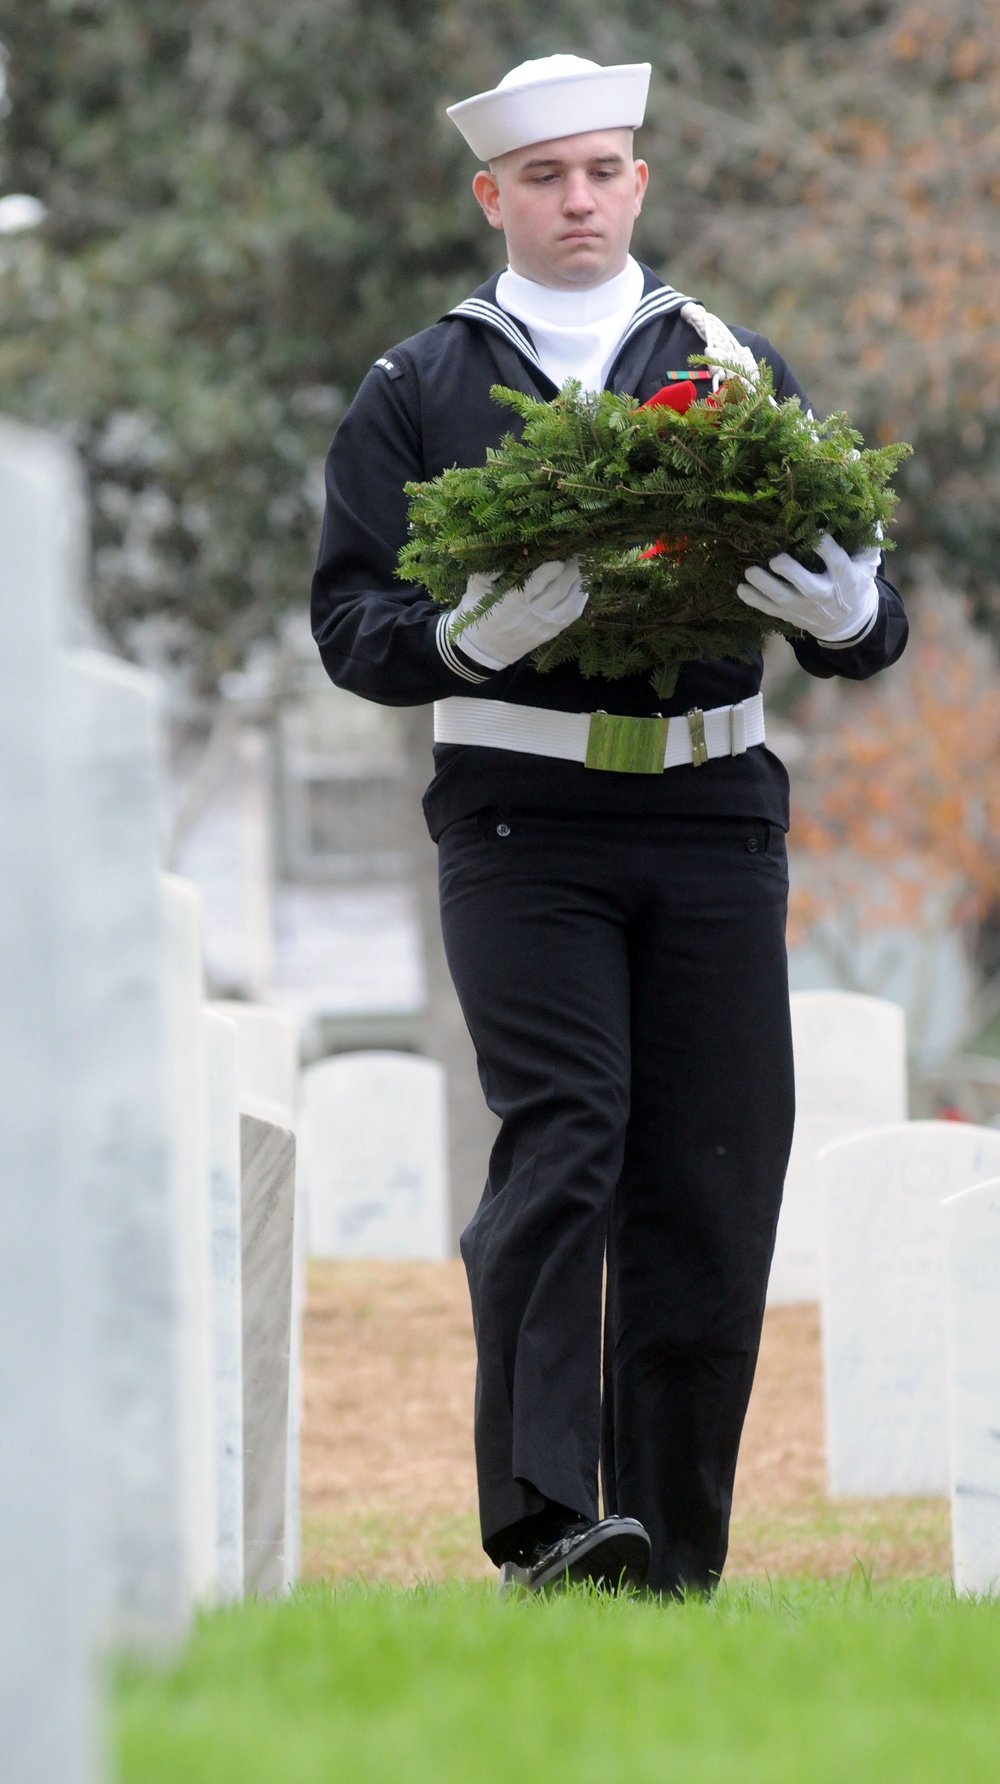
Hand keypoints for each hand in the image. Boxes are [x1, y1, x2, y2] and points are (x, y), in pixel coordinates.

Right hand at [448, 558, 586, 669]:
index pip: (536, 584)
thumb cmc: (477, 613)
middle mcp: (530, 615)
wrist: (483, 649)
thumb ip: (488, 569)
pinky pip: (571, 615)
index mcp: (510, 603)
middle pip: (558, 589)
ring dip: (580, 582)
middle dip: (571, 569)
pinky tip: (583, 584)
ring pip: (570, 602)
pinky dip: (581, 598)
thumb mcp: (475, 588)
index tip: (559, 555)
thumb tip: (508, 549)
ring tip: (583, 564)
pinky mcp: (550, 633)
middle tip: (576, 552)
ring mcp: (542, 626)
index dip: (551, 569)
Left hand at [737, 534, 880, 644]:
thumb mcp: (867, 565)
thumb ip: (870, 542)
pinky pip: (769, 609)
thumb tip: (874, 515)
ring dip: (764, 585)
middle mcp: (821, 594)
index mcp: (843, 578)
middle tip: (775, 559)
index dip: (826, 547)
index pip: (836, 561)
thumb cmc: (855, 585)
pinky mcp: (788, 614)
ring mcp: (803, 606)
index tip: (818, 532)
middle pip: (805, 585)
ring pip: (782, 598)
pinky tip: (740, 589)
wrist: (847, 624)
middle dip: (790, 572)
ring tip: (749, 571)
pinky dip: (754, 600)